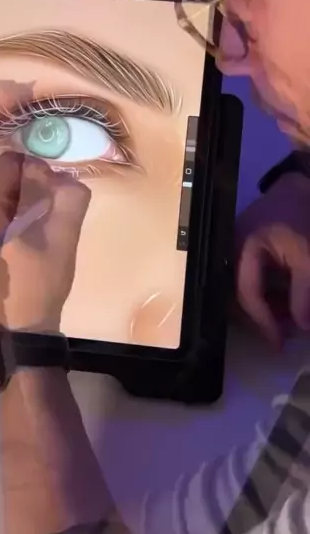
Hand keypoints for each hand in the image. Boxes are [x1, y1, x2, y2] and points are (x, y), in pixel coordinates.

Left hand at [0, 151, 90, 332]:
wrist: (22, 334)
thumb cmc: (38, 285)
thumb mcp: (59, 238)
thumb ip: (64, 198)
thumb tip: (58, 173)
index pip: (7, 165)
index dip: (36, 169)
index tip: (57, 188)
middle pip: (1, 180)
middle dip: (31, 185)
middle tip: (56, 205)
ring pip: (0, 198)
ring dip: (26, 202)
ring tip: (47, 222)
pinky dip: (17, 217)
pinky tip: (34, 235)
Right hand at [235, 172, 309, 345]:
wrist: (299, 188)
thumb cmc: (301, 217)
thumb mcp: (308, 255)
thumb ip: (304, 291)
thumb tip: (302, 327)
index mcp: (242, 249)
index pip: (247, 294)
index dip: (264, 323)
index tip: (280, 345)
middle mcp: (231, 253)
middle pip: (239, 299)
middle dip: (264, 319)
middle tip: (286, 336)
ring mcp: (236, 253)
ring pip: (244, 293)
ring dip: (267, 310)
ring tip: (291, 319)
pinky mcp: (244, 255)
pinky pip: (251, 283)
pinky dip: (269, 297)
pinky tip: (287, 301)